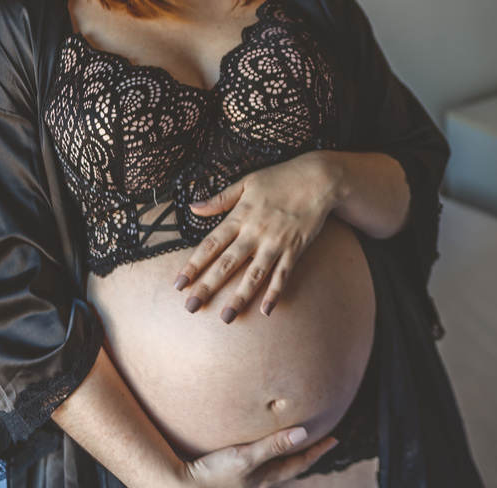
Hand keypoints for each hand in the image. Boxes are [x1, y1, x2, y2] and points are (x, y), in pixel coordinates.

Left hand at [176, 151, 341, 321]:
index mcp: (240, 216)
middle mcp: (255, 232)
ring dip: (239, 297)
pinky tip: (266, 311)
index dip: (193, 265)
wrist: (318, 178)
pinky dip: (275, 292)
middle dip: (207, 287)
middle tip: (191, 307)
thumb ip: (220, 198)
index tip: (178, 284)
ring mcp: (276, 242)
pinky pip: (283, 274)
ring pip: (254, 274)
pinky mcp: (295, 248)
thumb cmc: (281, 178)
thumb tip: (193, 206)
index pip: (211, 245)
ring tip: (226, 317)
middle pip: (227, 263)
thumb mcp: (247, 182)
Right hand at [181, 426, 338, 487]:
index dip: (318, 451)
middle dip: (306, 455)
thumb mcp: (245, 458)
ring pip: (274, 469)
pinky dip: (267, 456)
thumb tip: (303, 433)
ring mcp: (245, 481)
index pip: (300, 463)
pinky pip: (257, 466)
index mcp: (266, 477)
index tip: (335, 439)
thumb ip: (273, 445)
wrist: (181, 485)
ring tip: (294, 443)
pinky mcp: (232, 475)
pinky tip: (260, 448)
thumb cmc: (212, 474)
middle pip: (290, 468)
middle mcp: (259, 481)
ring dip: (287, 456)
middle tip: (321, 442)